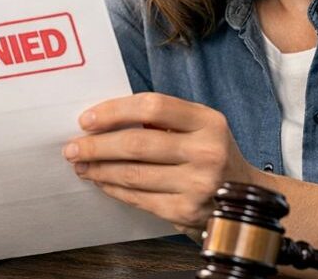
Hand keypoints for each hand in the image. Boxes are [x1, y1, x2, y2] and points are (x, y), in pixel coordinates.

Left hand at [63, 92, 257, 229]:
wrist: (246, 197)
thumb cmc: (209, 153)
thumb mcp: (197, 127)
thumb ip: (160, 119)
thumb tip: (102, 120)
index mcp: (208, 122)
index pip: (152, 107)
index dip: (114, 111)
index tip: (86, 119)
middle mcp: (207, 152)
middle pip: (136, 144)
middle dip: (95, 146)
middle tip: (72, 147)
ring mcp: (198, 184)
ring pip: (133, 174)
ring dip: (99, 169)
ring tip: (81, 165)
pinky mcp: (186, 211)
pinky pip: (138, 198)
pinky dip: (113, 188)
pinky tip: (101, 181)